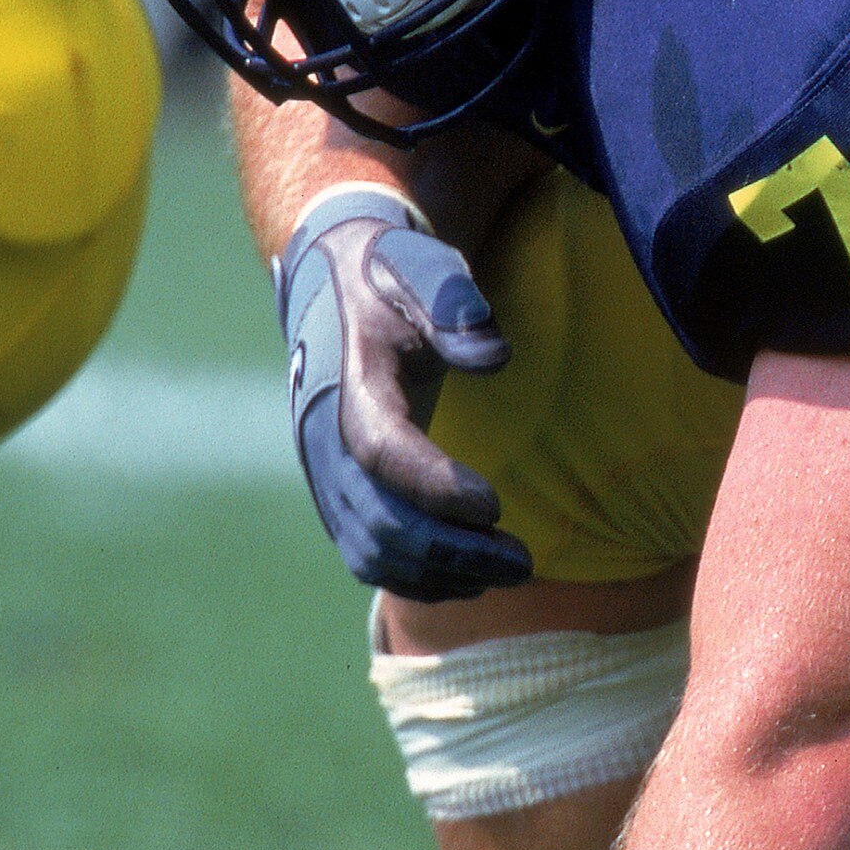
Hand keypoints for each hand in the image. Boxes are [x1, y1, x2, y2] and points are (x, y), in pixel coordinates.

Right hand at [277, 185, 532, 599]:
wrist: (338, 285)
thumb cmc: (394, 277)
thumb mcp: (425, 270)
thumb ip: (455, 306)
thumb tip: (494, 357)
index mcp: (351, 381)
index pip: (382, 449)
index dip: (436, 485)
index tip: (497, 505)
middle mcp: (326, 437)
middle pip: (376, 518)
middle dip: (453, 549)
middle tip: (524, 561)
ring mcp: (326, 471)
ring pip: (370, 549)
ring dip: (440, 574)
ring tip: (510, 572)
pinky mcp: (339, 492)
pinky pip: (367, 554)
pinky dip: (417, 578)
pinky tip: (473, 579)